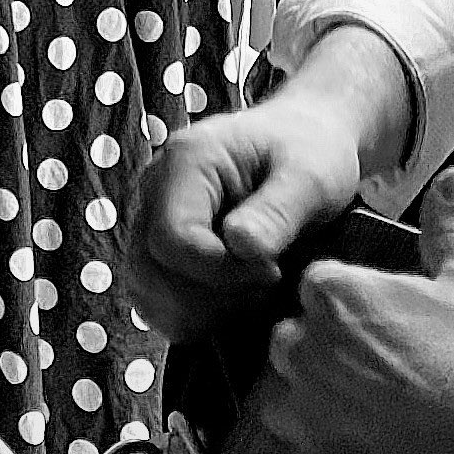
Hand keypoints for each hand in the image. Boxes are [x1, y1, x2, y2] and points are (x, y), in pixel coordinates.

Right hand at [125, 87, 373, 333]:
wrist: (305, 138)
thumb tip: (240, 247)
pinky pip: (153, 297)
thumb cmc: (310, 151)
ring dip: (198, 311)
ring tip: (250, 294)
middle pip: (148, 270)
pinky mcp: (158, 245)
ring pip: (144, 289)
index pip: (174, 239)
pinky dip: (191, 314)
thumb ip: (276, 212)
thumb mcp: (310, 177)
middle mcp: (152, 189)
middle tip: (263, 287)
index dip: (221, 272)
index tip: (273, 271)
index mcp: (185, 161)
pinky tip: (234, 302)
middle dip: (208, 298)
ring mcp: (149, 218)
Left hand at [259, 170, 453, 453]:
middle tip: (389, 374)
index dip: (356, 307)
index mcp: (332, 296)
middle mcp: (300, 350)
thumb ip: (451, 228)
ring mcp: (299, 416)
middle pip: (298, 340)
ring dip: (320, 405)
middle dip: (332, 353)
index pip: (319, 287)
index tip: (390, 327)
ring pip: (289, 399)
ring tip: (378, 418)